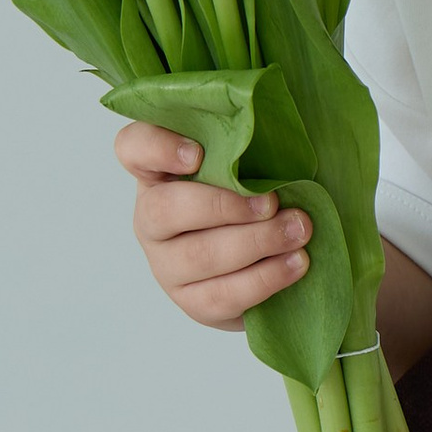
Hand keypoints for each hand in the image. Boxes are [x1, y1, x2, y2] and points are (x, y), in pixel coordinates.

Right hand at [115, 118, 309, 324]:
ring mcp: (166, 264)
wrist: (270, 257)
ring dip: (256, 242)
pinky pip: (221, 295)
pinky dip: (265, 278)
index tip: (197, 153)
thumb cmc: (258, 194)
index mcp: (160, 172)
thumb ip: (251, 145)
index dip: (156, 148)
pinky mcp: (192, 301)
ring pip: (198, 256)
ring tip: (298, 231)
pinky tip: (296, 262)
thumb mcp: (250, 162)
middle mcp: (152, 218)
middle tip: (273, 203)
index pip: (133, 148)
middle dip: (224, 206)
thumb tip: (282, 130)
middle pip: (165, 210)